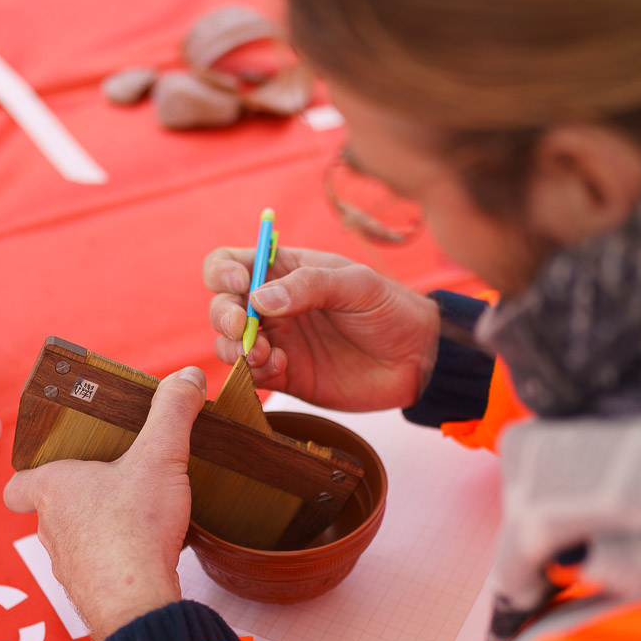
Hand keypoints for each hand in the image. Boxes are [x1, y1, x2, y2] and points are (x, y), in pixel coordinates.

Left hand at [3, 367, 205, 640]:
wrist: (137, 604)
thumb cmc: (133, 528)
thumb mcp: (160, 457)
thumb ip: (172, 413)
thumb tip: (188, 375)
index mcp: (54, 490)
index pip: (18, 485)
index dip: (30, 477)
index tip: (57, 469)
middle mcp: (51, 530)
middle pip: (51, 510)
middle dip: (81, 498)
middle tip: (116, 483)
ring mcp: (68, 566)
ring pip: (75, 541)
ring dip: (99, 530)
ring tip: (138, 517)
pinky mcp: (92, 594)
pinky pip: (99, 570)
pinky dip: (118, 561)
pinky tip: (148, 553)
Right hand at [203, 245, 440, 412]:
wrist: (418, 359)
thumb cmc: (390, 309)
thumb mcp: (357, 284)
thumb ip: (311, 285)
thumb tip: (260, 298)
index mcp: (286, 271)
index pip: (232, 264)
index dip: (222, 272)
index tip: (238, 284)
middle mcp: (273, 305)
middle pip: (223, 305)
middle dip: (224, 316)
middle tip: (245, 329)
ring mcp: (277, 341)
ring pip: (230, 343)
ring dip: (235, 348)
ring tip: (266, 355)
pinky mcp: (286, 376)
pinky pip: (252, 375)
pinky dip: (254, 373)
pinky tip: (281, 368)